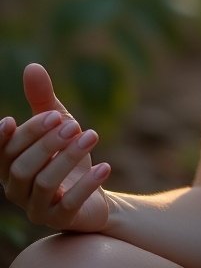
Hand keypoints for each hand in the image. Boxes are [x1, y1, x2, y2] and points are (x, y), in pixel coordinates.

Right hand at [0, 63, 111, 231]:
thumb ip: (43, 101)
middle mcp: (17, 190)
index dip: (4, 140)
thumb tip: (31, 67)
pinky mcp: (61, 220)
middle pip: (21, 168)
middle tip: (72, 123)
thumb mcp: (58, 125)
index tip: (11, 119)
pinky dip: (86, 185)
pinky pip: (69, 205)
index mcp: (11, 167)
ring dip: (68, 158)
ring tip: (92, 136)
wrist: (93, 197)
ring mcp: (37, 208)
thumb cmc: (67, 157)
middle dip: (45, 143)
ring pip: (44, 184)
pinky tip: (104, 166)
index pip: (4, 153)